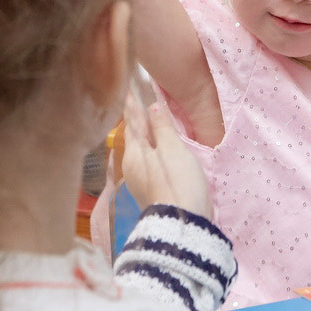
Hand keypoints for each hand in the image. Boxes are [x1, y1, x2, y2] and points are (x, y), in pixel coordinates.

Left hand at [120, 98, 211, 217]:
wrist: (184, 224)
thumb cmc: (177, 182)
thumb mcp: (172, 150)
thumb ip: (162, 128)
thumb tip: (152, 106)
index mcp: (134, 153)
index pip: (131, 121)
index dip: (131, 103)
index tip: (126, 86)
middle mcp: (132, 166)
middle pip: (135, 136)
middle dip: (136, 118)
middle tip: (136, 97)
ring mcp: (142, 179)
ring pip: (142, 149)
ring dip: (146, 133)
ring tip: (148, 118)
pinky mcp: (153, 189)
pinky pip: (150, 160)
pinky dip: (153, 148)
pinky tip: (160, 146)